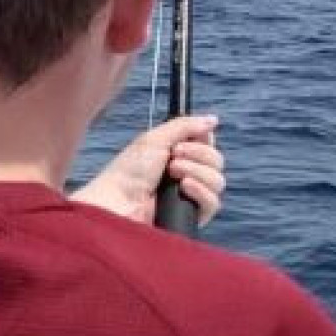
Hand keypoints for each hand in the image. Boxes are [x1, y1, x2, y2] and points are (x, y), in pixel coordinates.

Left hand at [72, 115, 223, 226]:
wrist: (118, 201)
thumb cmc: (129, 170)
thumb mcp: (155, 139)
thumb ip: (185, 126)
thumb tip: (213, 119)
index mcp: (179, 156)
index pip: (208, 146)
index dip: (203, 140)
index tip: (186, 139)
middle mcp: (188, 176)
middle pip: (216, 161)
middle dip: (198, 154)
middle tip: (173, 156)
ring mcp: (190, 197)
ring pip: (217, 181)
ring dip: (197, 171)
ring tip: (172, 172)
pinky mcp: (191, 217)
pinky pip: (213, 203)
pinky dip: (201, 191)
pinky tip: (184, 187)